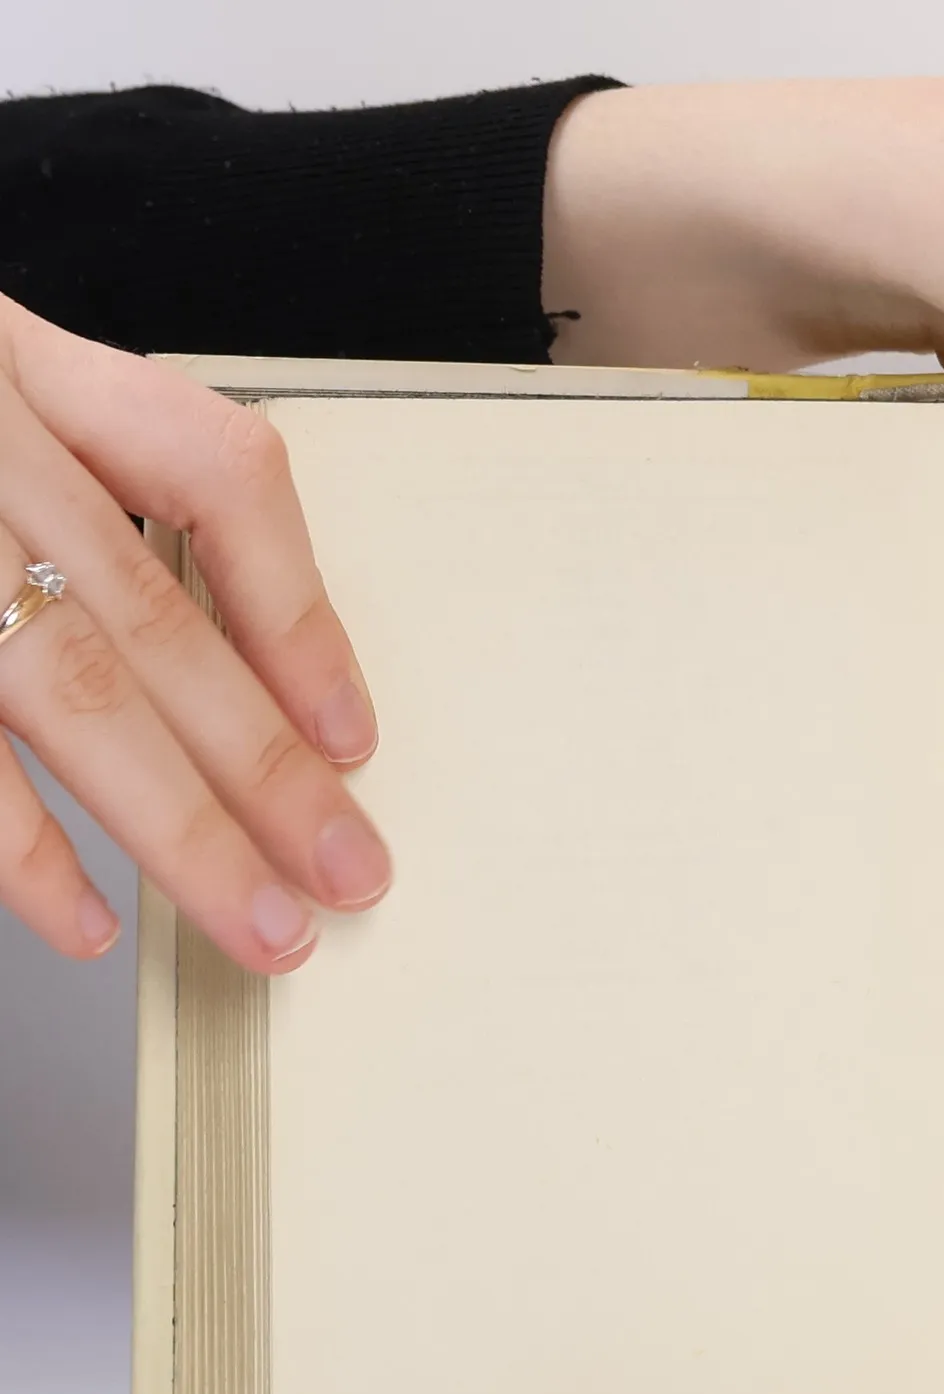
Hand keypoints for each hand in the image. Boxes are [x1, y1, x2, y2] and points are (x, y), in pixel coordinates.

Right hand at [0, 295, 386, 968]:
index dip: (298, 617)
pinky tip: (78, 916)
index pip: (212, 473)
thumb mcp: (0, 396)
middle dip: (265, 768)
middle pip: (151, 619)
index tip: (351, 736)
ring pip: (64, 690)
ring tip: (257, 919)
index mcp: (18, 368)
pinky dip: (15, 844)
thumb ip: (94, 496)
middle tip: (345, 870)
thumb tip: (254, 672)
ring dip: (177, 827)